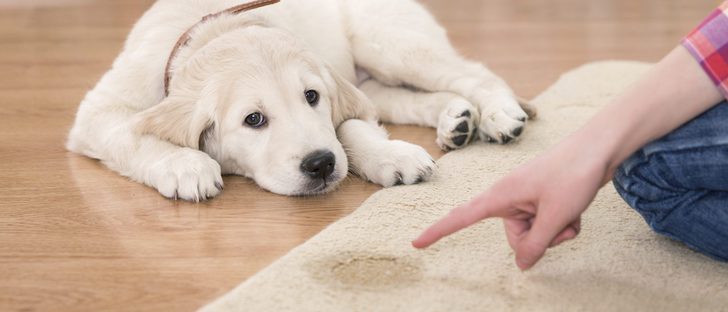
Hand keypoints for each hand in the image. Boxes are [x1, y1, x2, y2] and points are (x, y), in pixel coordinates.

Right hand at [412, 139, 608, 269]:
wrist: (600, 148)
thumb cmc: (573, 174)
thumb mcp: (555, 217)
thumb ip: (536, 245)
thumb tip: (522, 265)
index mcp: (501, 195)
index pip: (461, 217)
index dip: (438, 231)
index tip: (416, 243)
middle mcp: (509, 197)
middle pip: (515, 238)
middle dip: (540, 239)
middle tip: (560, 222)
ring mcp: (527, 199)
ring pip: (535, 234)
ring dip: (556, 231)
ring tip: (571, 211)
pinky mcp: (542, 200)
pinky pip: (547, 225)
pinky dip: (564, 224)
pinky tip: (576, 210)